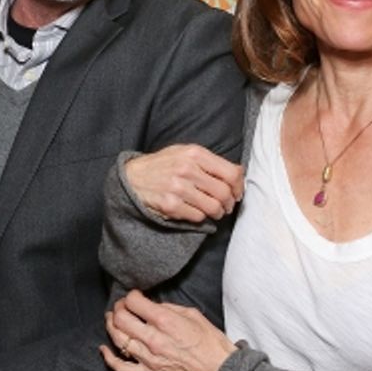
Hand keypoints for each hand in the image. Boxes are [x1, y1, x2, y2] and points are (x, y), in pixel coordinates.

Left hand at [100, 289, 235, 370]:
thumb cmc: (211, 343)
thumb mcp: (193, 315)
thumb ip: (169, 308)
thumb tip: (152, 305)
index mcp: (166, 321)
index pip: (134, 302)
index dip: (131, 295)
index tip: (134, 296)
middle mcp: (154, 339)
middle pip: (121, 319)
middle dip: (118, 308)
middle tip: (121, 306)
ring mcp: (150, 359)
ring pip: (118, 340)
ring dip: (111, 326)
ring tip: (111, 320)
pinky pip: (122, 368)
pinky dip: (109, 358)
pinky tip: (104, 349)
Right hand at [125, 145, 242, 221]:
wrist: (132, 177)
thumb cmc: (162, 165)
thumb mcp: (184, 152)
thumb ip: (209, 161)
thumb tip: (238, 174)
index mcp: (194, 153)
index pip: (231, 173)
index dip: (239, 186)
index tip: (237, 193)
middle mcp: (187, 169)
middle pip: (224, 193)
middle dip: (229, 203)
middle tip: (226, 206)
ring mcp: (178, 188)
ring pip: (213, 207)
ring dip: (217, 213)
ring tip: (213, 211)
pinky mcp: (171, 205)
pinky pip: (198, 217)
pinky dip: (200, 217)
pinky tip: (195, 211)